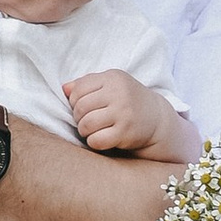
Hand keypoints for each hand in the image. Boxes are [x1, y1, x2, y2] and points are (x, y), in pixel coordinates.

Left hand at [64, 69, 180, 157]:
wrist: (156, 117)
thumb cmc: (127, 99)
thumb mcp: (110, 84)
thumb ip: (86, 83)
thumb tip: (64, 89)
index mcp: (113, 78)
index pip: (78, 89)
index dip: (74, 100)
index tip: (83, 106)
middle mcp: (119, 93)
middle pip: (80, 108)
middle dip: (78, 117)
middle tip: (86, 120)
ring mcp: (123, 113)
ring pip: (86, 124)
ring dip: (84, 130)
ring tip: (91, 129)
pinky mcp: (125, 132)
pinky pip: (97, 140)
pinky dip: (93, 142)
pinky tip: (100, 138)